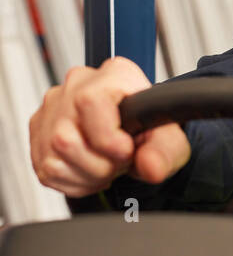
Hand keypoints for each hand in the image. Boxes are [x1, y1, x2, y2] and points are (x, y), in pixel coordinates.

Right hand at [30, 56, 190, 197]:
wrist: (135, 135)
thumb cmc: (150, 128)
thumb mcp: (170, 138)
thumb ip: (166, 151)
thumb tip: (150, 166)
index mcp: (112, 74)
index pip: (89, 102)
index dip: (108, 138)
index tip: (127, 150)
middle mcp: (76, 86)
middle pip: (65, 138)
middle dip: (100, 164)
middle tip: (120, 160)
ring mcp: (53, 110)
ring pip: (54, 158)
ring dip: (88, 174)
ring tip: (107, 163)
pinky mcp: (39, 135)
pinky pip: (48, 171)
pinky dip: (75, 180)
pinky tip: (92, 167)